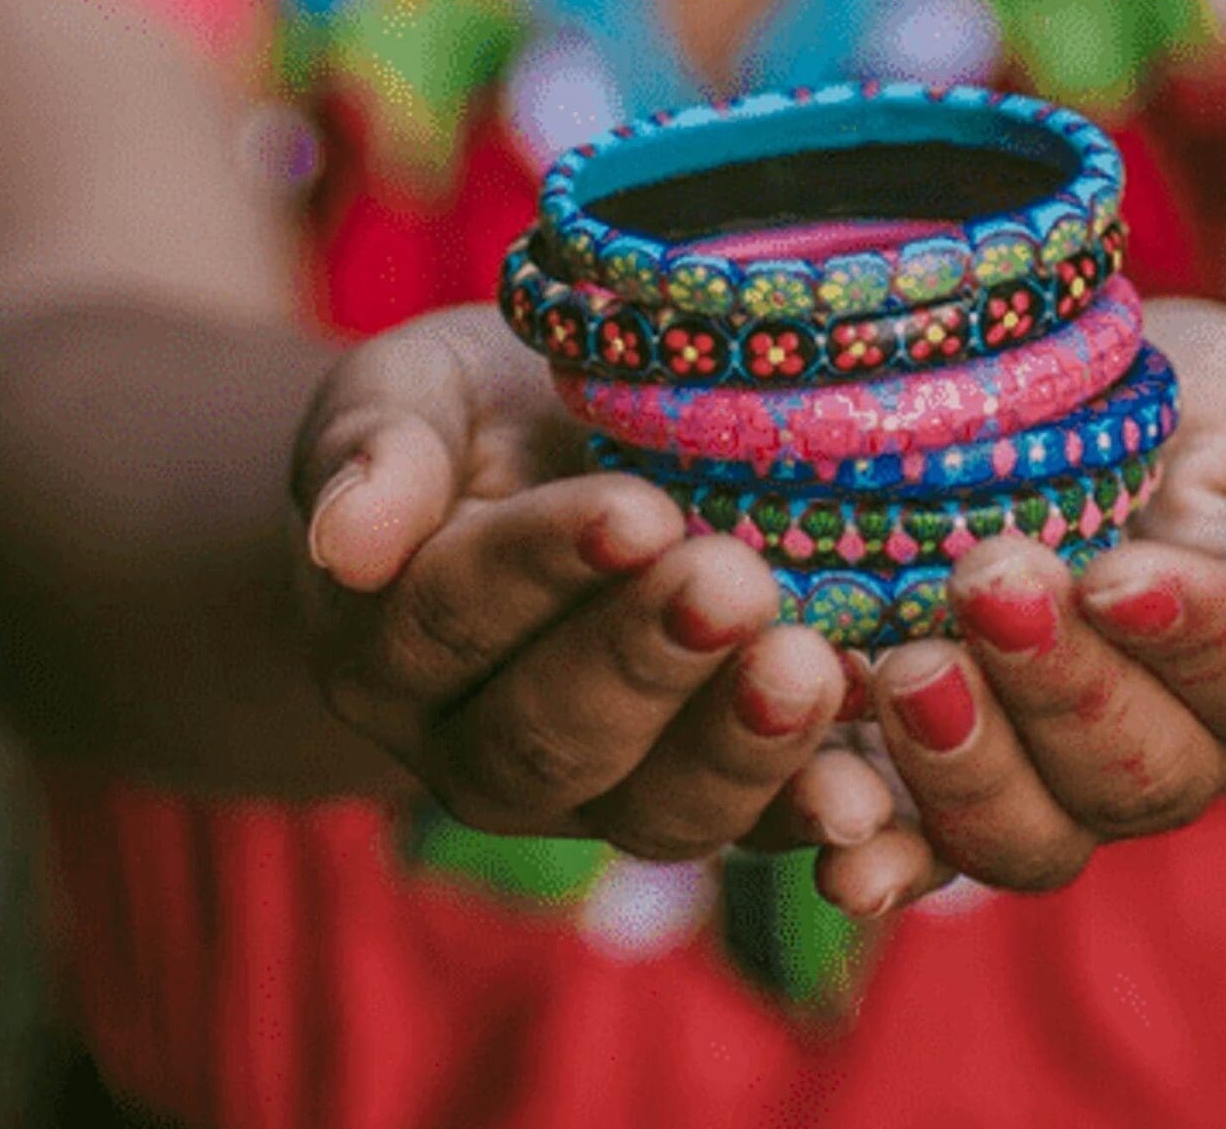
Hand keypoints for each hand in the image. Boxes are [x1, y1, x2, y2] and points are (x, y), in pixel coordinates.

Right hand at [291, 305, 899, 861]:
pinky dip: (827, 817)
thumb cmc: (471, 413)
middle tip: (734, 584)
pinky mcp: (712, 800)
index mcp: (389, 641)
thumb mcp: (407, 393)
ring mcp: (601, 792)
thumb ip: (377, 451)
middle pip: (552, 733)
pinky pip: (767, 832)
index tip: (633, 510)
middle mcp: (479, 746)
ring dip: (742, 745)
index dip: (542, 568)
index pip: (453, 614)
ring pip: (659, 809)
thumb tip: (346, 538)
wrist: (542, 464)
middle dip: (649, 660)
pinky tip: (879, 794)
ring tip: (811, 671)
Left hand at [806, 296, 1225, 910]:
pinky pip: (922, 846)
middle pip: (1134, 763)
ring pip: (1032, 830)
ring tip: (906, 674)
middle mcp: (1179, 748)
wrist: (1131, 434)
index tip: (1118, 572)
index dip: (1185, 626)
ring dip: (964, 769)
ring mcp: (1060, 779)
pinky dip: (880, 852)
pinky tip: (834, 843)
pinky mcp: (949, 776)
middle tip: (986, 581)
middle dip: (1056, 682)